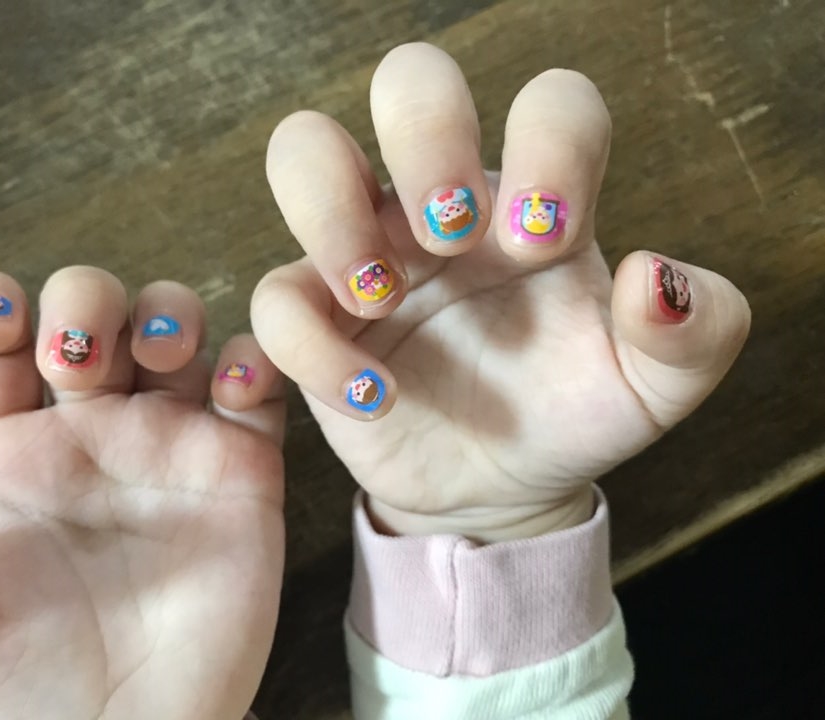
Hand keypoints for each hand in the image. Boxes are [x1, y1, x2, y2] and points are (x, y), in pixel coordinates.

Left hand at [0, 268, 284, 719]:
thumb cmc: (11, 704)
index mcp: (8, 457)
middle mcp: (92, 438)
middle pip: (94, 316)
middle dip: (86, 302)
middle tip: (78, 359)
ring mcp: (172, 449)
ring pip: (179, 332)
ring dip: (169, 314)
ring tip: (157, 357)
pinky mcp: (243, 474)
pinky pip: (259, 391)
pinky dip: (256, 361)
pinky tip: (235, 384)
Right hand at [252, 43, 749, 543]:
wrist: (501, 480)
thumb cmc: (571, 411)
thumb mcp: (653, 386)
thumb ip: (693, 331)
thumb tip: (652, 276)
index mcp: (532, 196)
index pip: (550, 101)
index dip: (551, 143)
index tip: (547, 243)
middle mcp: (441, 203)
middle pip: (408, 79)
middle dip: (428, 136)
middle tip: (452, 235)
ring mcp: (369, 252)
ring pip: (304, 152)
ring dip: (334, 210)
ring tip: (381, 294)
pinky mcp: (317, 319)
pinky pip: (278, 301)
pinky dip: (314, 348)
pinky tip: (375, 398)